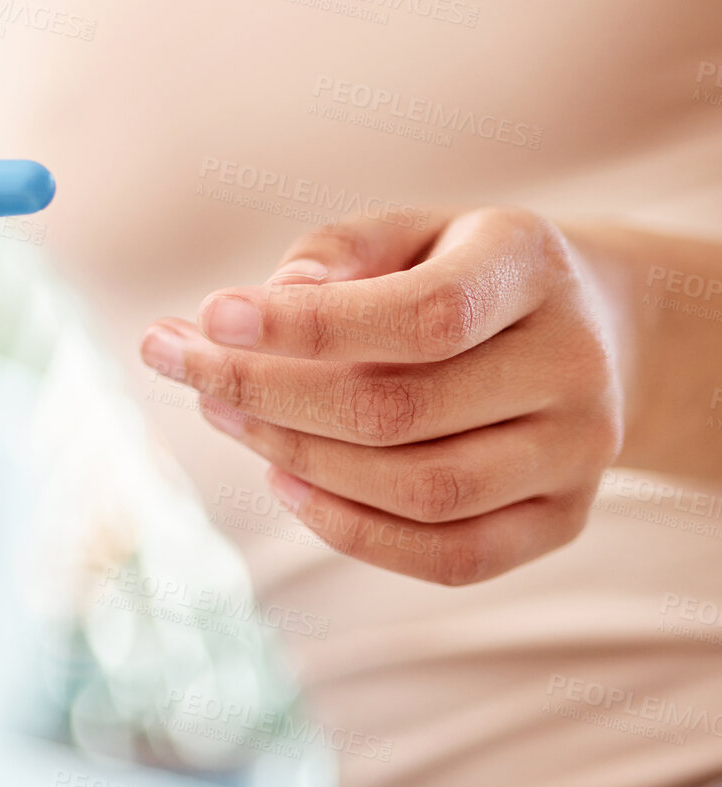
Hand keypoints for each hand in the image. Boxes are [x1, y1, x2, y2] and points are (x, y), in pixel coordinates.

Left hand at [139, 208, 626, 584]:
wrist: (598, 326)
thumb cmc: (462, 269)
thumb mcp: (410, 228)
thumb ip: (339, 251)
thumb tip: (271, 296)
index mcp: (532, 266)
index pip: (423, 314)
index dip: (306, 326)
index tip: (209, 317)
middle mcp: (573, 363)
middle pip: (402, 411)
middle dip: (269, 395)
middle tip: (187, 368)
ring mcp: (580, 452)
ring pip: (423, 492)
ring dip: (298, 461)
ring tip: (225, 414)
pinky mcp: (563, 520)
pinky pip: (452, 558)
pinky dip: (352, 532)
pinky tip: (283, 483)